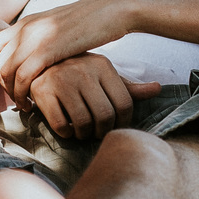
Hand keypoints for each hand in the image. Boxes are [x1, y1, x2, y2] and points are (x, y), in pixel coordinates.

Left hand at [0, 0, 132, 103]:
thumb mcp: (58, 26)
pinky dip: (23, 94)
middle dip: (4, 85)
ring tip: (25, 105)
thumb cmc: (92, 22)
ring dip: (12, 93)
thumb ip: (42, 36)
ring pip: (5, 72)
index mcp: (27, 21)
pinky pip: (22, 77)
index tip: (14, 83)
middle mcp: (25, 28)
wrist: (112, 10)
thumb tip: (36, 53)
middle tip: (19, 99)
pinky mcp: (47, 49)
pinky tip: (34, 104)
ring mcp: (34, 37)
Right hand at [26, 55, 159, 140]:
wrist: (39, 63)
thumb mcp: (104, 77)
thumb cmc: (79, 75)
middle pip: (105, 116)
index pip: (125, 104)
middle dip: (102, 131)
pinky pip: (60, 124)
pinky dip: (65, 133)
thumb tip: (158, 88)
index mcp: (103, 66)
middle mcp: (83, 70)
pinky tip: (66, 128)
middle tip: (97, 132)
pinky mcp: (42, 90)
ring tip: (82, 131)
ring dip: (83, 134)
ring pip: (82, 122)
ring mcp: (61, 79)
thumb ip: (129, 87)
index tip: (116, 126)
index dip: (124, 123)